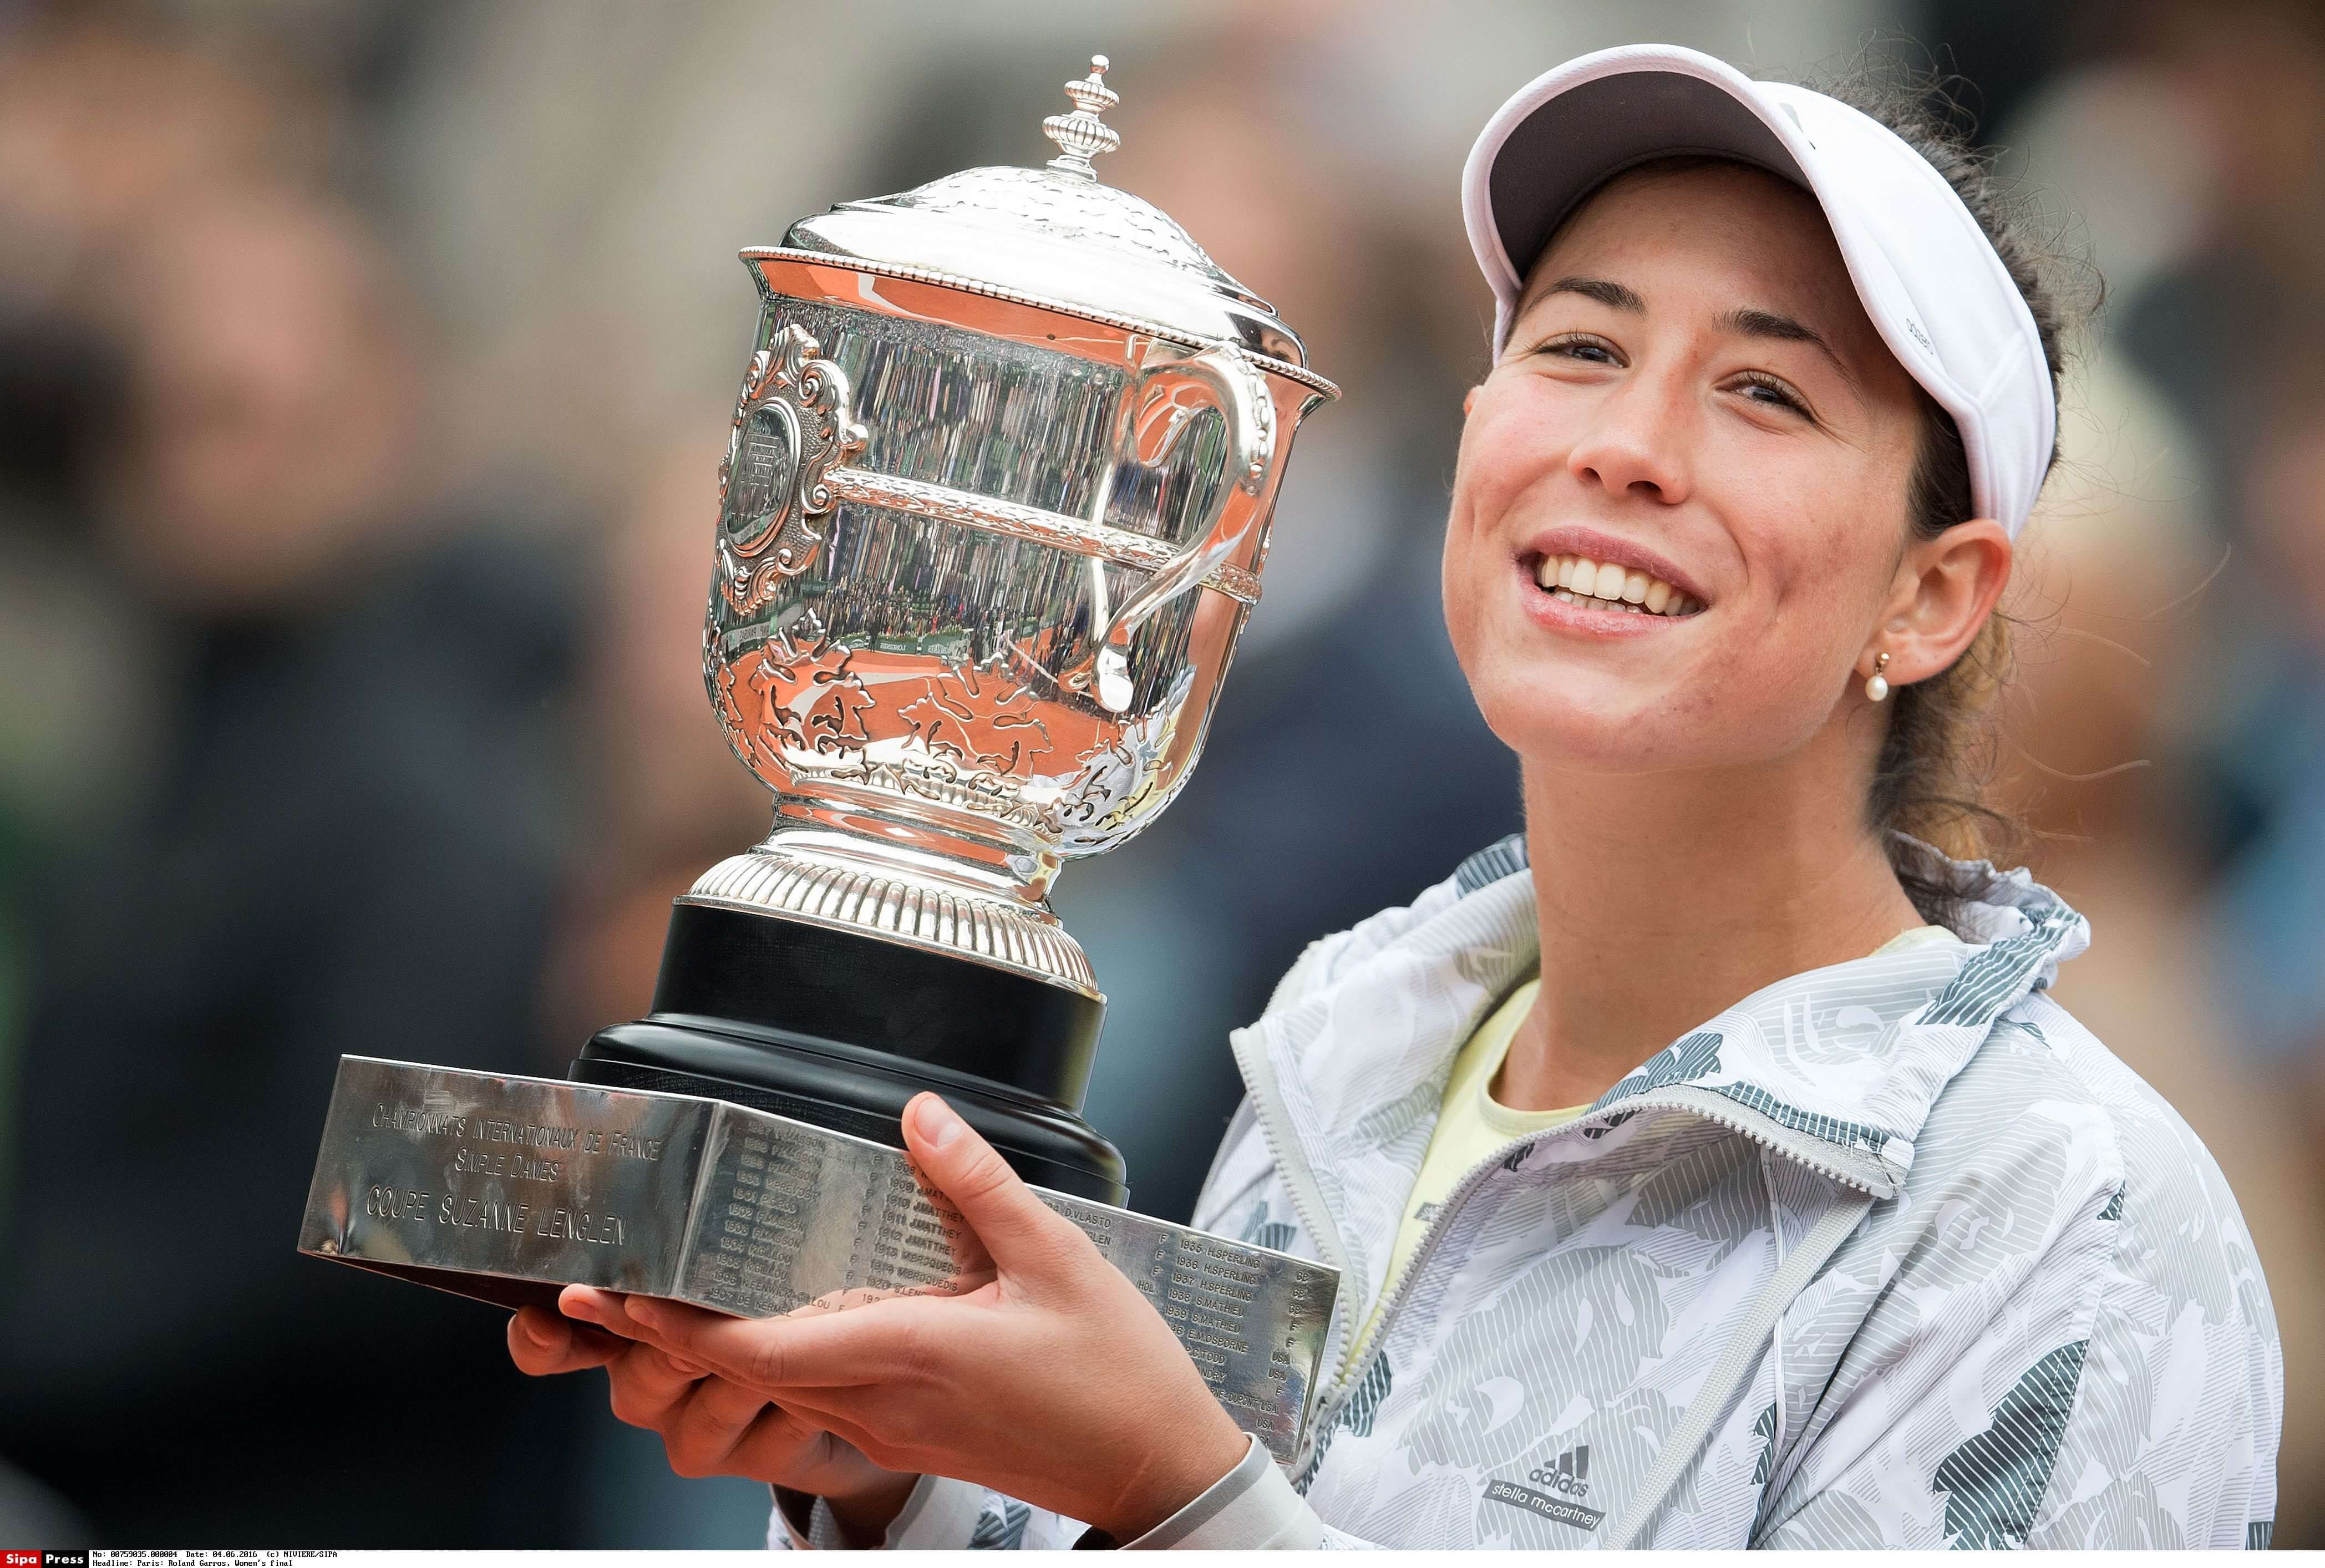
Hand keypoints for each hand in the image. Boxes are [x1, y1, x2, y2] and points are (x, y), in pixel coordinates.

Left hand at [557, 1091, 1251, 1542]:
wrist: (1153, 1466)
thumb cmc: (1115, 1372)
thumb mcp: (1055, 1257)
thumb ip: (977, 1184)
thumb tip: (919, 1115)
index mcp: (906, 1354)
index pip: (756, 1348)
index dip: (674, 1324)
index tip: (614, 1293)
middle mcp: (880, 1403)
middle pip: (747, 1372)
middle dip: (672, 1333)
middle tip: (611, 1286)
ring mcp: (891, 1428)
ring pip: (779, 1390)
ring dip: (723, 1348)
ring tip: (674, 1296)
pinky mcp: (911, 1436)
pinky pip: (822, 1398)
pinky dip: (781, 1360)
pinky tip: (783, 1323)